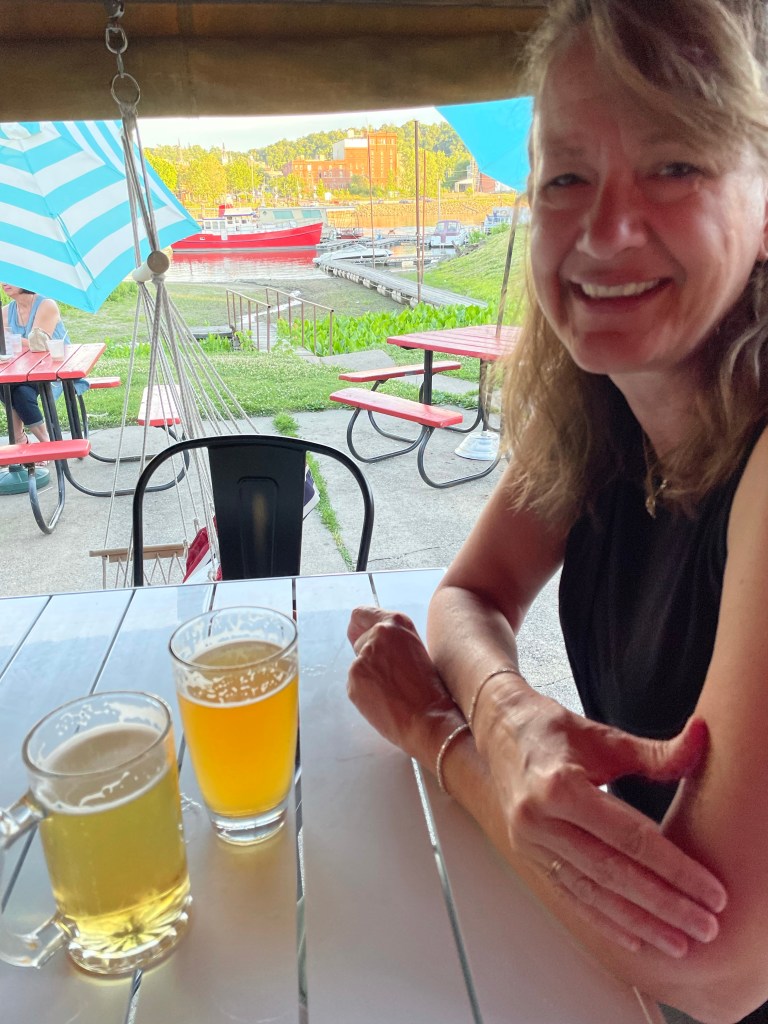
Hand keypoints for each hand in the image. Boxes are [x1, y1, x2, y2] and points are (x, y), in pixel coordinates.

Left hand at [347, 606, 459, 759]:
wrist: (430, 718)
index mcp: (397, 623)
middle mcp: (377, 634)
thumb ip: (394, 642)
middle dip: (368, 656)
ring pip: (357, 665)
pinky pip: (355, 684)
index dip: (359, 627)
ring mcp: (363, 656)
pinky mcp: (354, 678)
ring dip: (368, 677)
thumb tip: (371, 644)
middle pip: (359, 642)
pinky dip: (365, 693)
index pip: (361, 614)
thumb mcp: (417, 650)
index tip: (360, 636)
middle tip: (390, 676)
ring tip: (393, 692)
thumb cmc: (430, 689)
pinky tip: (385, 701)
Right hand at [475, 687, 726, 955]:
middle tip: (705, 927)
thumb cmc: (551, 729)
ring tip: (678, 943)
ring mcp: (529, 842)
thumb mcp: (603, 736)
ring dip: (638, 921)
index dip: (674, 868)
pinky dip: (604, 919)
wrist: (499, 728)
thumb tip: (700, 741)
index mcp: (560, 787)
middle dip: (663, 905)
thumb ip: (654, 751)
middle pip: (612, 872)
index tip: (711, 891)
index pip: (628, 837)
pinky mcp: (528, 854)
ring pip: (591, 892)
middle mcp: (540, 820)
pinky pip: (570, 894)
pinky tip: (634, 937)